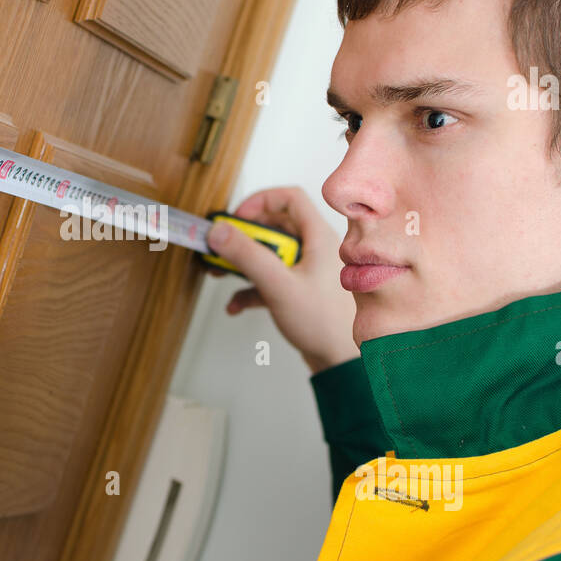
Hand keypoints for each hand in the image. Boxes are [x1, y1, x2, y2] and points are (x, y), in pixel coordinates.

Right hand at [205, 186, 356, 372]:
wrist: (341, 361)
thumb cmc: (324, 323)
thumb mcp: (279, 285)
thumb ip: (247, 256)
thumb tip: (219, 231)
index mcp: (318, 237)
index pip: (290, 199)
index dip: (260, 202)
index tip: (236, 218)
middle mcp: (314, 249)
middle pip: (273, 227)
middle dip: (243, 238)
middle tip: (221, 247)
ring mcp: (306, 270)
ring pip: (268, 254)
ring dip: (242, 263)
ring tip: (221, 273)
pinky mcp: (298, 290)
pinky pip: (269, 278)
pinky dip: (249, 288)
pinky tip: (236, 304)